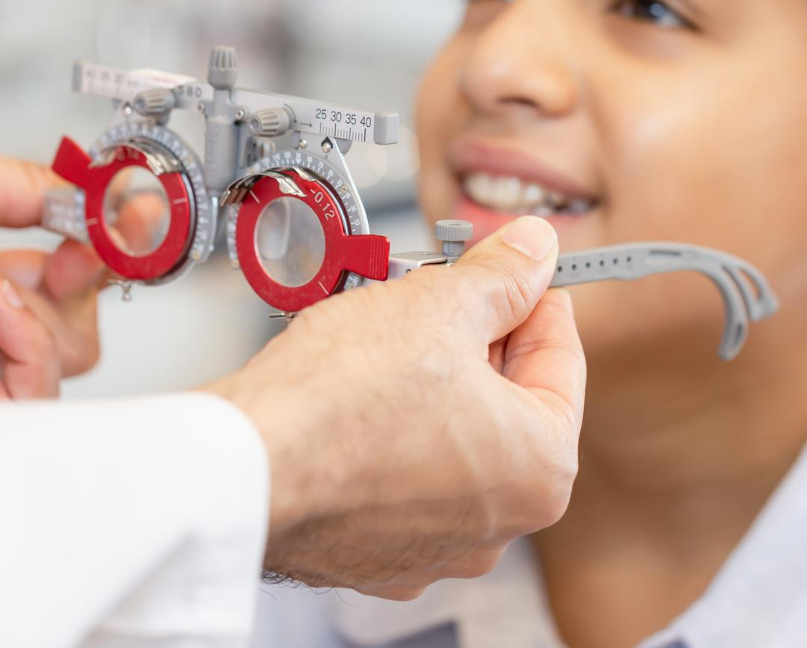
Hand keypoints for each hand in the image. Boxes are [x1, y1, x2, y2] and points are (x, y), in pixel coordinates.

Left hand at [0, 134, 103, 418]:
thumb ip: (34, 187)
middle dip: (77, 276)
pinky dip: (24, 335)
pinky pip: (34, 385)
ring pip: (65, 350)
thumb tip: (101, 201)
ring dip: (28, 299)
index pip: (65, 275)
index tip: (120, 224)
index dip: (97, 250)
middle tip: (61, 251)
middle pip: (78, 317)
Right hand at [206, 215, 585, 598]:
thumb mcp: (440, 302)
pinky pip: (400, 479)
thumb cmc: (340, 400)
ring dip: (431, 386)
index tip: (514, 269)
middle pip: (507, 402)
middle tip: (441, 293)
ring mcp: (435, 548)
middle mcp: (499, 524)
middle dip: (476, 341)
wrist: (245, 465)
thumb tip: (533, 251)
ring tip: (390, 336)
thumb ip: (503, 273)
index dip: (534, 296)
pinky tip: (357, 394)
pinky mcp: (374, 555)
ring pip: (451, 440)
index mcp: (541, 469)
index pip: (561, 359)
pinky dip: (387, 436)